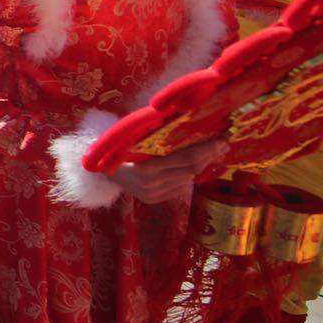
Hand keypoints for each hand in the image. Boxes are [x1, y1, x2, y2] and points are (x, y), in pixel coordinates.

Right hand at [103, 138, 227, 204]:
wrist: (100, 171)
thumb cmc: (120, 147)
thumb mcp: (136, 138)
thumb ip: (159, 136)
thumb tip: (189, 122)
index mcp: (145, 168)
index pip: (185, 158)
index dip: (205, 149)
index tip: (220, 139)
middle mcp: (151, 185)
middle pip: (190, 170)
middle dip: (209, 156)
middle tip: (222, 144)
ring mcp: (153, 194)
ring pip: (188, 179)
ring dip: (200, 166)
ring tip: (210, 153)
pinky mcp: (154, 200)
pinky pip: (179, 187)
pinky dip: (187, 176)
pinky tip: (192, 166)